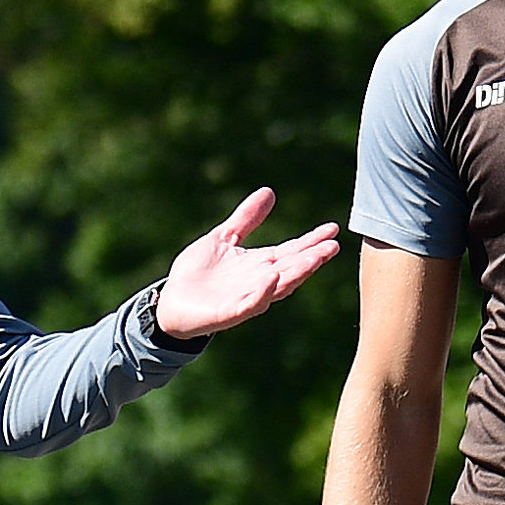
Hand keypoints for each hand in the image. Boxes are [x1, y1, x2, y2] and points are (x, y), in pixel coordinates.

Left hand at [159, 188, 341, 339]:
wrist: (171, 302)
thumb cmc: (198, 272)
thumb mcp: (223, 237)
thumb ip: (246, 218)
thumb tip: (269, 192)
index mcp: (260, 264)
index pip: (292, 251)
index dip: (312, 241)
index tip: (332, 229)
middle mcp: (259, 282)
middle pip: (292, 269)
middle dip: (312, 258)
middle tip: (332, 246)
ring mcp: (247, 298)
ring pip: (278, 286)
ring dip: (297, 273)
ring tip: (314, 259)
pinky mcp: (229, 312)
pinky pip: (249, 303)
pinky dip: (262, 291)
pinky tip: (272, 277)